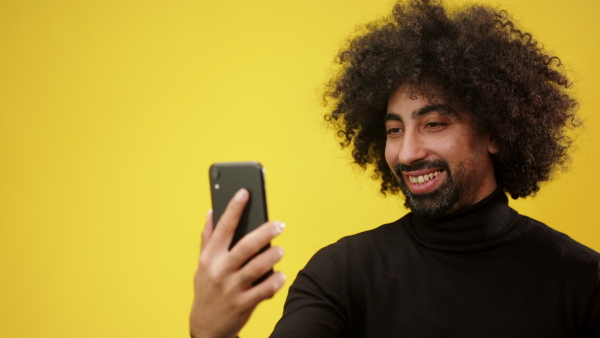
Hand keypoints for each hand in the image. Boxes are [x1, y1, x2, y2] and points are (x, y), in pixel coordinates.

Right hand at [190, 189, 285, 337]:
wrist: (206, 328)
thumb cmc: (207, 291)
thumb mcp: (202, 265)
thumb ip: (208, 239)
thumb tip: (211, 212)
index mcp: (210, 257)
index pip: (223, 228)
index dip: (234, 208)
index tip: (245, 192)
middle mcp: (219, 271)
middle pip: (245, 246)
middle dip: (264, 232)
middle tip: (279, 224)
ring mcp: (231, 288)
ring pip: (257, 267)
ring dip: (272, 256)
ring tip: (280, 250)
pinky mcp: (242, 304)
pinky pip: (263, 290)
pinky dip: (275, 282)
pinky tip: (280, 276)